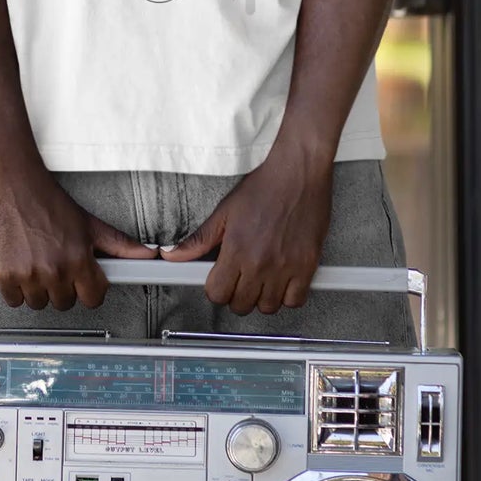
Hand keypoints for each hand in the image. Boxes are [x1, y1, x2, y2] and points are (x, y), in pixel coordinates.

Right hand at [0, 167, 156, 310]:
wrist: (11, 183)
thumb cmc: (47, 200)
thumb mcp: (88, 222)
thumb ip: (119, 244)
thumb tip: (147, 255)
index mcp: (78, 259)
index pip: (93, 299)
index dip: (89, 289)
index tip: (82, 280)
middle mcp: (54, 270)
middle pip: (65, 303)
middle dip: (62, 287)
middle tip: (55, 264)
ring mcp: (27, 275)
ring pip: (39, 304)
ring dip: (38, 289)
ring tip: (36, 262)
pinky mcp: (3, 275)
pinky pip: (14, 301)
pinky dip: (15, 288)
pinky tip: (19, 267)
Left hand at [161, 144, 334, 314]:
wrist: (298, 173)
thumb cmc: (264, 187)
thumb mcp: (224, 211)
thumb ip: (199, 239)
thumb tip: (173, 255)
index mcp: (236, 249)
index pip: (217, 294)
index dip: (216, 290)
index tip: (221, 282)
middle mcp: (260, 262)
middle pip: (241, 305)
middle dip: (236, 296)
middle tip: (240, 280)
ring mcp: (286, 267)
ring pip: (268, 308)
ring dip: (262, 299)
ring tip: (261, 280)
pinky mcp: (308, 265)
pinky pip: (295, 301)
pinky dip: (288, 297)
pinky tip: (282, 282)